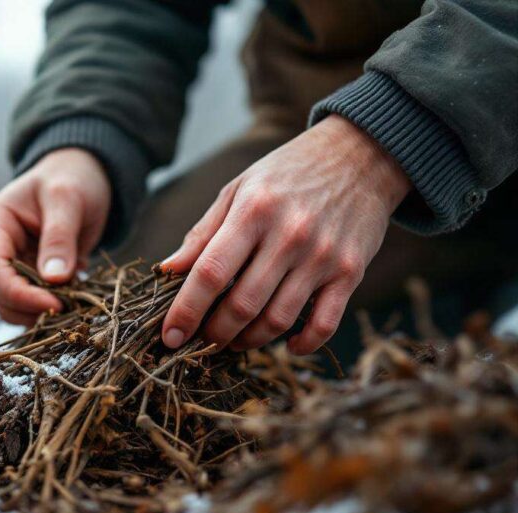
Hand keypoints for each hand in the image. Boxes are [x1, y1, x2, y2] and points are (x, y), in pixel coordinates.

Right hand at [0, 148, 110, 323]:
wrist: (80, 177)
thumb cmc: (71, 178)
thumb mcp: (68, 199)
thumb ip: (59, 237)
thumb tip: (54, 278)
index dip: (19, 294)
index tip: (55, 304)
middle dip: (32, 308)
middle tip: (71, 306)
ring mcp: (6, 265)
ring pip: (12, 307)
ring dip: (41, 313)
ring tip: (75, 300)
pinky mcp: (24, 277)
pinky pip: (30, 305)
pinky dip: (50, 308)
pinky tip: (73, 297)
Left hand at [159, 114, 411, 354]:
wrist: (361, 154)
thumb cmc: (288, 173)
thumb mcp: (238, 189)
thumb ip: (202, 233)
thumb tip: (166, 271)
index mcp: (253, 212)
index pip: (210, 273)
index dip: (186, 310)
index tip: (170, 336)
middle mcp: (288, 235)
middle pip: (242, 305)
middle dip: (214, 333)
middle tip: (202, 341)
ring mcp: (322, 256)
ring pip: (278, 320)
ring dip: (250, 340)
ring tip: (234, 341)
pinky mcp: (351, 272)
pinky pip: (325, 323)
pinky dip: (304, 343)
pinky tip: (287, 344)